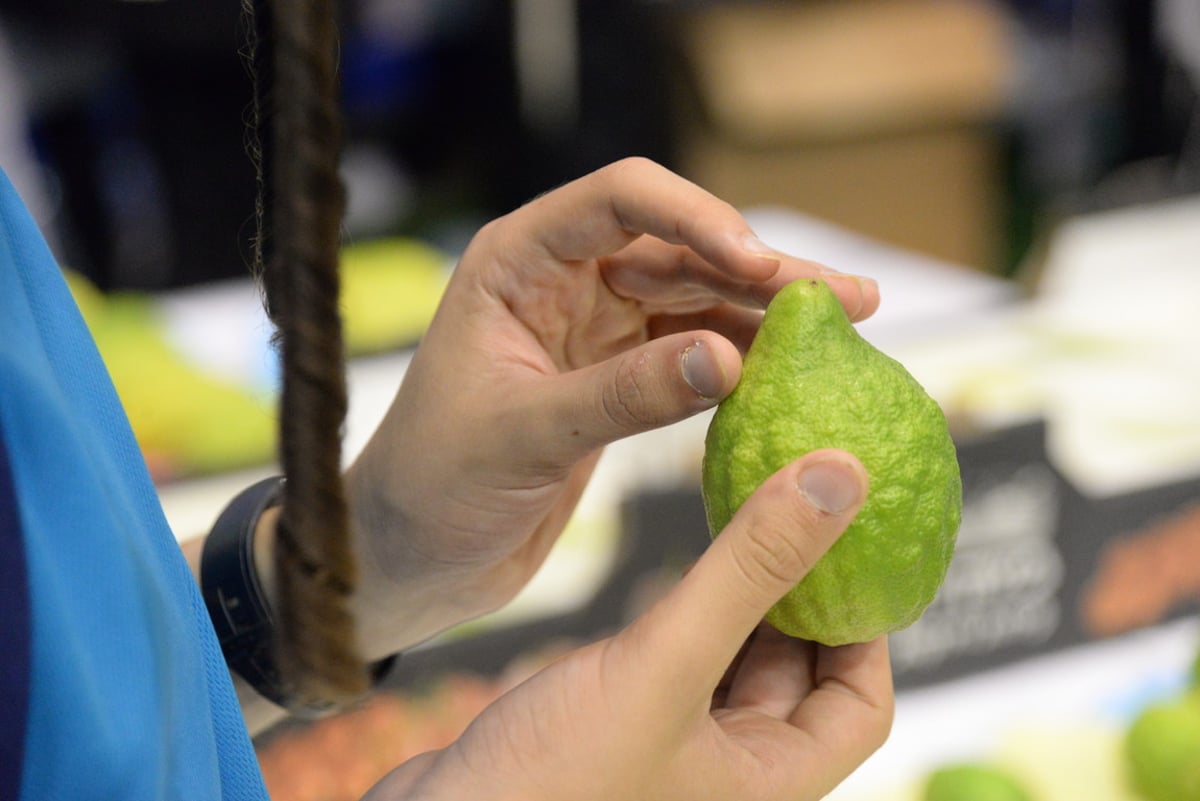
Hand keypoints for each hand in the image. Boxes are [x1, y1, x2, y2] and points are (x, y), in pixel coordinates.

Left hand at [344, 158, 879, 653]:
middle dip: (762, 268)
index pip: (620, 200)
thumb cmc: (432, 489)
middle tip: (848, 295)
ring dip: (769, 310)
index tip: (759, 265)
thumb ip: (620, 397)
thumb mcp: (522, 438)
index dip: (697, 218)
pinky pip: (695, 354)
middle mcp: (562, 282)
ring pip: (698, 299)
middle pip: (679, 248)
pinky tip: (798, 369)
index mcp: (518, 263)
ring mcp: (595, 329)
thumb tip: (729, 358)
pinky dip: (745, 359)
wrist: (412, 557)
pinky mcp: (618, 379)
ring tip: (853, 319)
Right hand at [362, 450, 892, 800]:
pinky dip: (687, 609)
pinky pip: (676, 658)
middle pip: (796, 676)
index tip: (850, 546)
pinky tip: (678, 563)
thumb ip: (748, 573)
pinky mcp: (617, 726)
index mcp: (764, 786)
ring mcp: (669, 750)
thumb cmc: (547, 786)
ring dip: (741, 595)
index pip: (858, 705)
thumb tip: (840, 481)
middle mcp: (725, 774)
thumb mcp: (664, 666)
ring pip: (732, 661)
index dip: (865, 627)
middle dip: (801, 594)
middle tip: (800, 510)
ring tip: (745, 517)